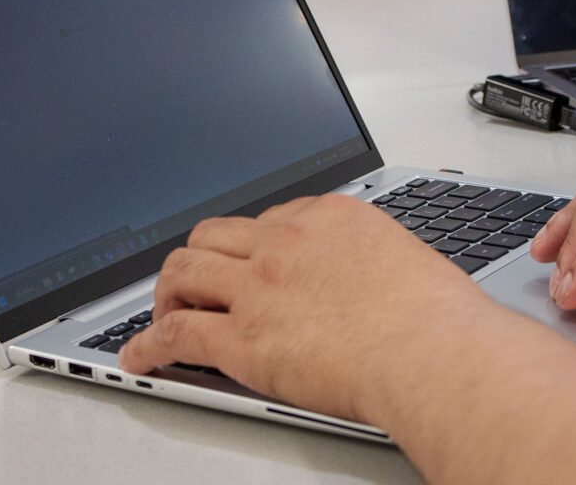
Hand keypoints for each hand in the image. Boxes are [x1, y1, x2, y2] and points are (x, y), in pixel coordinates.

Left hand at [117, 193, 495, 422]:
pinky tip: (140, 357)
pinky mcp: (241, 338)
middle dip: (200, 258)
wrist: (431, 350)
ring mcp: (258, 287)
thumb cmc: (436, 316)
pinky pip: (175, 334)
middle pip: (215, 235)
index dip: (253, 245)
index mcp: (329, 218)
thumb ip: (371, 261)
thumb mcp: (406, 260)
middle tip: (198, 282)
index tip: (250, 261)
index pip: (270, 220)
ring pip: (184, 272)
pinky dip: (148, 346)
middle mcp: (285, 243)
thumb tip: (368, 281)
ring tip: (164, 311)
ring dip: (167, 292)